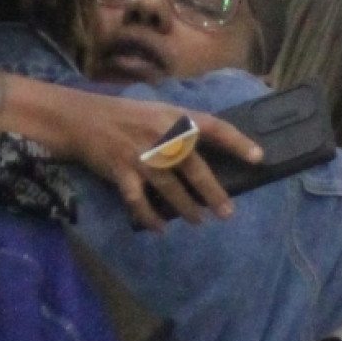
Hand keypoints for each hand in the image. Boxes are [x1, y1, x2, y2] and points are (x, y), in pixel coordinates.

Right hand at [32, 89, 264, 232]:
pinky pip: (140, 202)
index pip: (214, 127)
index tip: (258, 158)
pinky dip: (151, 217)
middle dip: (213, 193)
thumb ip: (180, 129)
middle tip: (227, 212)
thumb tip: (206, 156)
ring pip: (171, 189)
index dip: (238, 142)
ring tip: (199, 221)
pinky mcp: (122, 173)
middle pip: (194, 168)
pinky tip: (160, 228)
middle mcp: (161, 135)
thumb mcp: (156, 112)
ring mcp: (141, 155)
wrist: (83, 119)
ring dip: (187, 209)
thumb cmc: (124, 117)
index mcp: (174, 117)